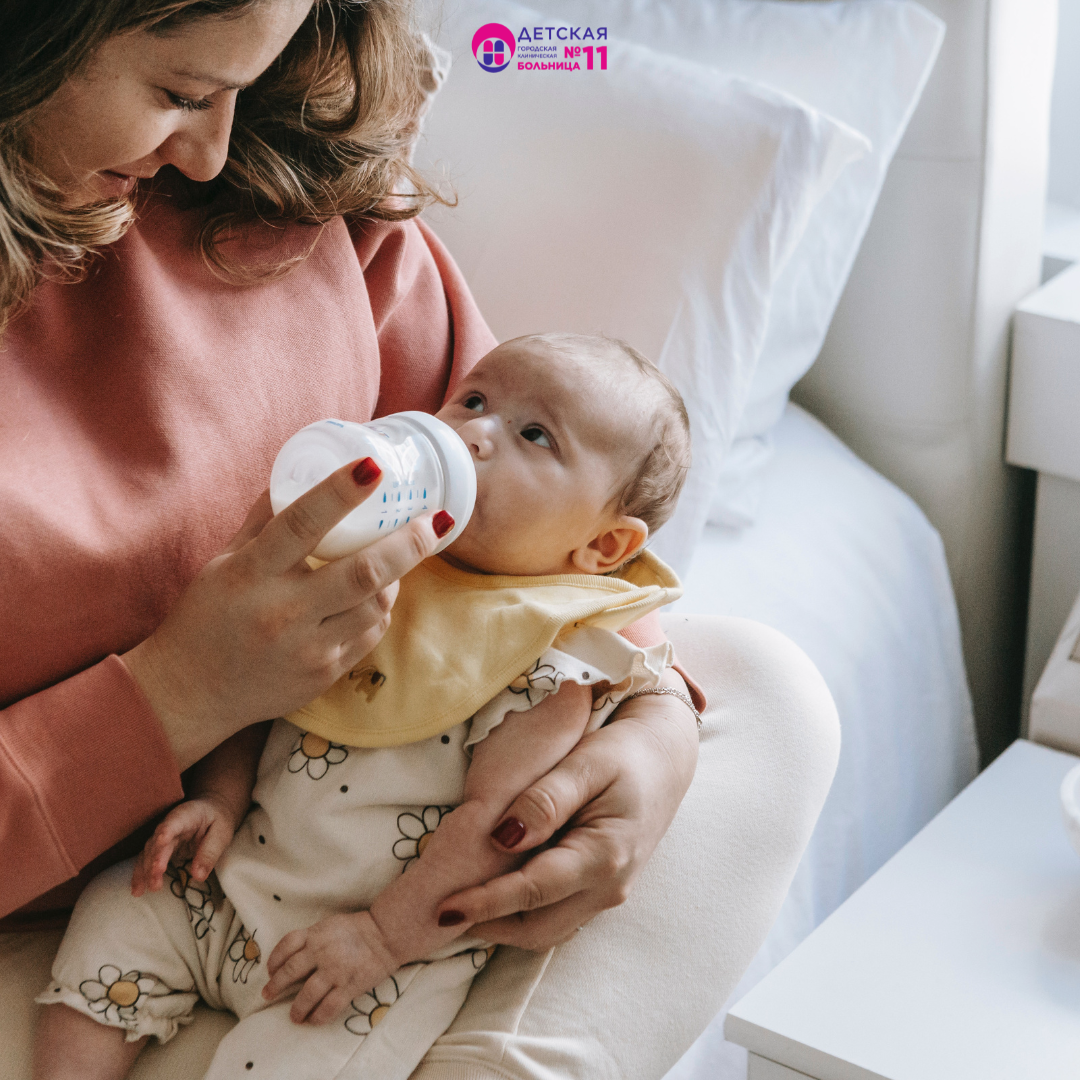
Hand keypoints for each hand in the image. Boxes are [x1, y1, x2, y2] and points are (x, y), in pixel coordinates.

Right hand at [122, 459, 451, 769]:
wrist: (191, 693)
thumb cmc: (206, 616)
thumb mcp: (225, 559)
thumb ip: (265, 518)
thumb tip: (302, 469)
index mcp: (251, 574)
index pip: (301, 524)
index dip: (340, 493)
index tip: (373, 467)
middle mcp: (282, 612)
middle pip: (364, 573)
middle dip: (408, 543)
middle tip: (435, 520)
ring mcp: (308, 649)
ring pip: (377, 605)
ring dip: (397, 576)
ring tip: (397, 555)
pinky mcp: (324, 675)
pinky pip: (370, 634)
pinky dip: (378, 609)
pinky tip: (372, 595)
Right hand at [130, 794, 237, 896]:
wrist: (209, 812)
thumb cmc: (217, 822)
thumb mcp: (221, 834)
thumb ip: (210, 853)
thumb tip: (198, 876)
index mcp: (188, 815)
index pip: (175, 821)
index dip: (167, 830)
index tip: (162, 840)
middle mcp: (169, 825)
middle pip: (158, 841)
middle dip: (155, 860)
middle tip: (155, 878)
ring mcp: (161, 837)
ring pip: (148, 852)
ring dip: (146, 871)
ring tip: (149, 888)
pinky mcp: (158, 849)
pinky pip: (146, 861)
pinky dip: (141, 875)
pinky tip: (137, 890)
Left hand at [263, 911, 397, 1024]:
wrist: (386, 935)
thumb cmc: (358, 928)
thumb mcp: (330, 925)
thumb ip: (312, 938)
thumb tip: (294, 956)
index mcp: (316, 934)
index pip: (286, 945)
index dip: (274, 959)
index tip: (270, 970)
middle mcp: (322, 952)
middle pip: (290, 971)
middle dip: (276, 986)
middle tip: (267, 995)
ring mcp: (335, 970)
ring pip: (307, 995)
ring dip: (297, 1008)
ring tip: (294, 1016)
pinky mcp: (349, 986)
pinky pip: (328, 1007)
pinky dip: (318, 1017)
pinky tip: (313, 1020)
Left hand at [438, 671, 698, 948]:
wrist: (665, 756)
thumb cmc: (624, 753)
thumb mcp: (585, 763)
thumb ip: (545, 801)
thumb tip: (503, 838)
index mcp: (605, 857)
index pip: (533, 892)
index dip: (484, 903)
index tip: (442, 908)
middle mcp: (608, 888)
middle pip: (536, 928)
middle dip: (487, 926)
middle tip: (440, 911)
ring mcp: (607, 894)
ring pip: (545, 929)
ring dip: (502, 923)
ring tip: (460, 904)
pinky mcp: (600, 889)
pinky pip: (556, 913)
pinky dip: (522, 911)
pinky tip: (494, 888)